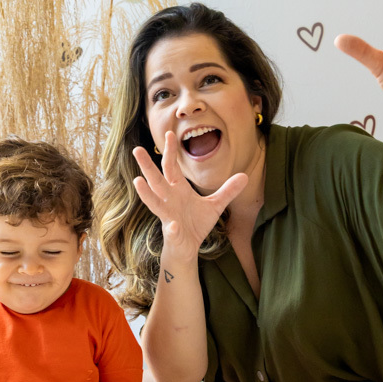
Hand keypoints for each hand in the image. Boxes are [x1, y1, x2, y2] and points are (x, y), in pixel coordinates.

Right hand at [133, 131, 248, 261]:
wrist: (188, 247)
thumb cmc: (196, 223)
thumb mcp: (215, 205)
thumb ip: (227, 191)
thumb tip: (245, 176)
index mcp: (177, 189)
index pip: (171, 167)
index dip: (171, 151)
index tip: (169, 134)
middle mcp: (168, 199)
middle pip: (156, 179)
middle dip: (147, 165)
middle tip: (137, 150)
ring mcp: (167, 216)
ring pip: (153, 202)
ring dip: (146, 193)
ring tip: (137, 181)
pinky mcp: (172, 233)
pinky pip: (171, 229)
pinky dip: (171, 228)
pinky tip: (172, 225)